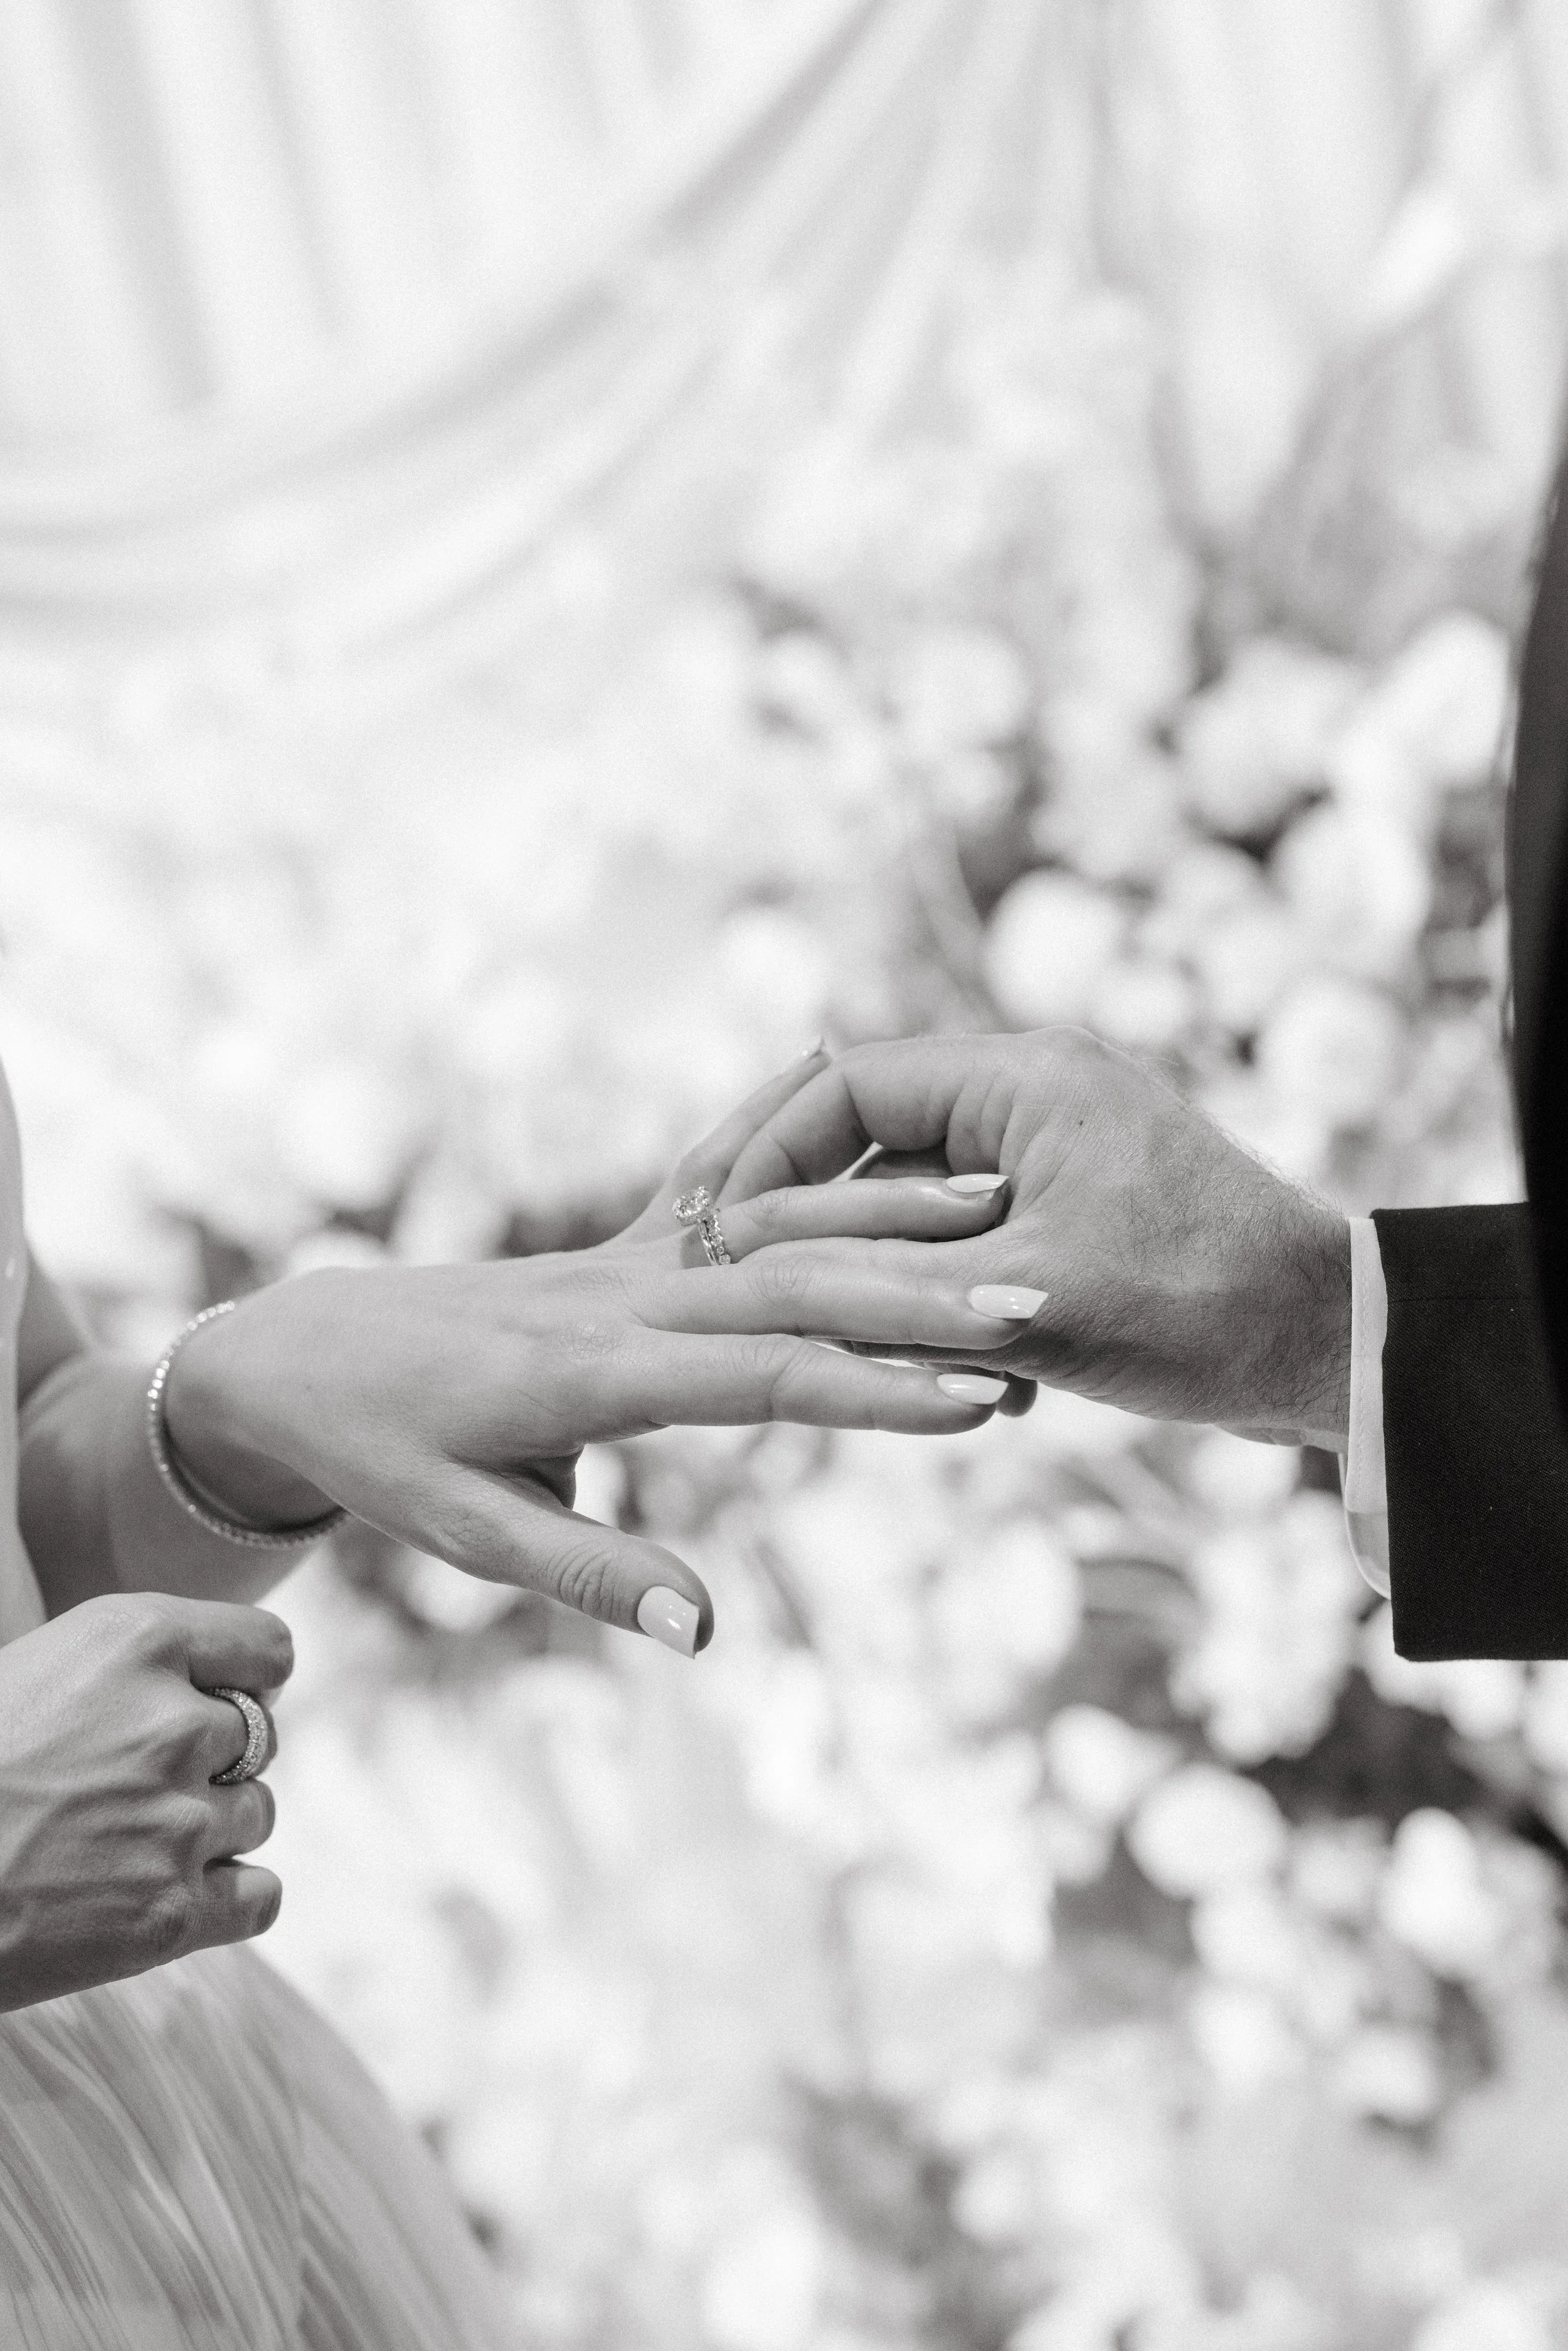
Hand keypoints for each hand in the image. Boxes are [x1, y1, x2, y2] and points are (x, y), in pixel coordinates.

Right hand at [0, 1593, 288, 2011]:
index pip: (267, 1648)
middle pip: (260, 1735)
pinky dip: (231, 1897)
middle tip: (138, 1786)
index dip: (247, 1677)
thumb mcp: (37, 1667)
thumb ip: (131, 1666)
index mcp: (136, 1640)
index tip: (219, 1699)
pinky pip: (259, 1896)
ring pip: (257, 1813)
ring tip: (129, 1843)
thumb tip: (209, 1687)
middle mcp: (171, 1724)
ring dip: (212, 1828)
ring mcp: (177, 1823)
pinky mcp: (169, 1915)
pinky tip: (177, 1895)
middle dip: (214, 1758)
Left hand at [163, 1052, 1028, 1651]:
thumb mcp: (464, 1535)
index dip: (872, 1391)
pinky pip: (724, 1187)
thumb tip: (706, 1632)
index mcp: (589, 1373)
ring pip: (775, 1224)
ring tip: (999, 1204)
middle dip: (919, 1293)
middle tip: (1037, 1299)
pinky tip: (845, 1068)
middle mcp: (620, 1298)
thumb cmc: (383, 1452)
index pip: (758, 1379)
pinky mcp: (622, 1246)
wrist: (302, 1351)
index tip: (977, 1402)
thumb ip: (589, 1573)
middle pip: (792, 1284)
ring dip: (887, 1214)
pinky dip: (794, 1137)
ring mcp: (623, 1260)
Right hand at [718, 1029, 1351, 1444]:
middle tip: (749, 1292)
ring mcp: (1058, 1151)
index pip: (848, 1085)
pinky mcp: (1075, 1209)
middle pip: (875, 1138)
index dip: (769, 1158)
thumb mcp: (1018, 1306)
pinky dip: (929, 1290)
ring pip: (914, 1197)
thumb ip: (881, 1286)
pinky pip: (962, 1235)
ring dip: (874, 1268)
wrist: (1333, 1348)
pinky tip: (922, 1357)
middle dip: (814, 1221)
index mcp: (1026, 1078)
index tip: (720, 1235)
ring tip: (835, 1335)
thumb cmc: (1194, 1310)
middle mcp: (1037, 1094)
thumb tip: (754, 1278)